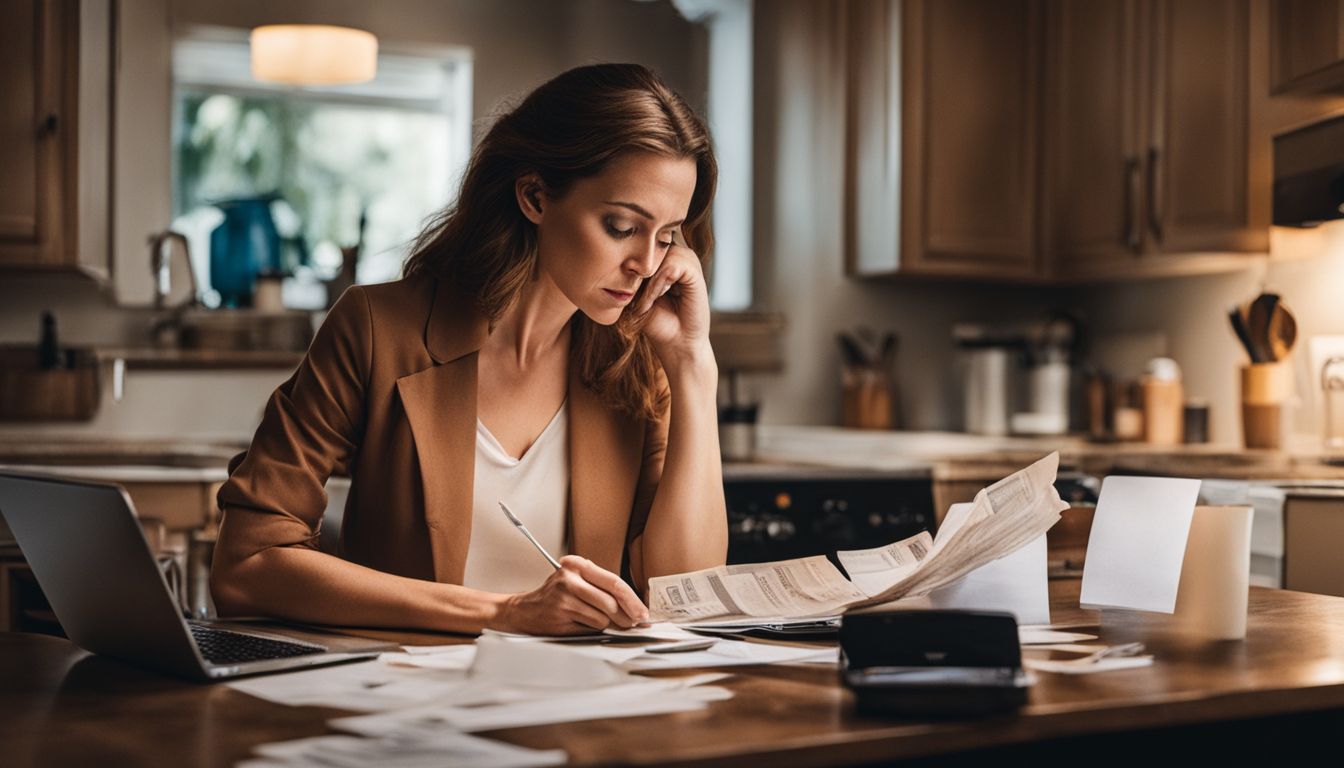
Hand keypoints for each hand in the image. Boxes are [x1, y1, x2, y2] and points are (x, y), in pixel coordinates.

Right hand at [493, 555, 649, 635]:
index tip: (642, 612)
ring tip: (594, 619)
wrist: (525, 610)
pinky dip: (592, 629)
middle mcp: (570, 579)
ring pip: (602, 617)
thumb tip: (634, 608)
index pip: (614, 581)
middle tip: (633, 623)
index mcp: (578, 565)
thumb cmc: (557, 596)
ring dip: (607, 624)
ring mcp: (564, 599)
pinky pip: (590, 628)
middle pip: (610, 601)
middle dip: (626, 616)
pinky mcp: (561, 617)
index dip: (632, 599)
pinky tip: (581, 623)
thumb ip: (603, 589)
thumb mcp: (578, 582)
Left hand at [633, 239, 712, 370]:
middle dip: (636, 271)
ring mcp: (687, 260)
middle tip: (634, 297)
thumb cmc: (655, 320)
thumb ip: (630, 270)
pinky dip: (658, 284)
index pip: (639, 242)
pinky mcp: (694, 271)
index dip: (627, 263)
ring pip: (658, 254)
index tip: (625, 289)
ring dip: (647, 280)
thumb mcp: (635, 292)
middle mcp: (676, 253)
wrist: (675, 343)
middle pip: (647, 245)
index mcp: (663, 256)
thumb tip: (615, 250)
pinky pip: (670, 266)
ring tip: (646, 301)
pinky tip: (656, 299)